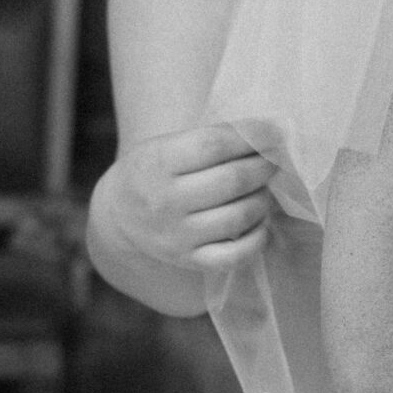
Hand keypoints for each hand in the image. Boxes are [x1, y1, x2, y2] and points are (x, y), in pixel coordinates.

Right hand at [104, 123, 274, 272]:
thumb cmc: (155, 171)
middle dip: (264, 166)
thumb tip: (268, 135)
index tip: (274, 132)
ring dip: (263, 198)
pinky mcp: (189, 260)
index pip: (214, 145)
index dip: (252, 136)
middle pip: (233, 180)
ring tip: (263, 189)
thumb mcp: (166, 145)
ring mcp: (177, 235)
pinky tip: (260, 221)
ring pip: (240, 216)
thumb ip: (210, 140)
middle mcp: (166, 201)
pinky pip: (235, 255)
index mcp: (158, 163)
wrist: (119, 215)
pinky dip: (258, 237)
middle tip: (274, 161)